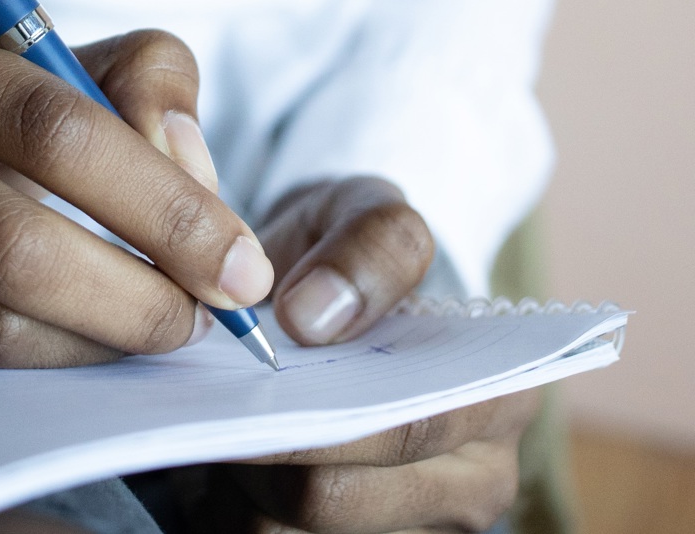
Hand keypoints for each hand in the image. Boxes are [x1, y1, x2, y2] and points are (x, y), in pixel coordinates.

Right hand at [0, 0, 272, 366]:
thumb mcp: (44, 60)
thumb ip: (142, 88)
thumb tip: (199, 181)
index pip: (53, 126)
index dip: (163, 203)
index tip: (241, 262)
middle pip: (13, 234)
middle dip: (138, 291)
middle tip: (208, 317)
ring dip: (98, 336)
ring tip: (162, 327)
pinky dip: (50, 353)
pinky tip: (95, 342)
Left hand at [179, 178, 527, 531]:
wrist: (324, 290)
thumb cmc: (349, 252)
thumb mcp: (368, 211)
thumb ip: (367, 245)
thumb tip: (313, 317)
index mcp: (498, 397)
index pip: (404, 430)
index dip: (315, 417)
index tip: (250, 383)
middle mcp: (475, 481)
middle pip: (333, 499)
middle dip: (258, 451)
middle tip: (214, 398)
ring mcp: (414, 526)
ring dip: (238, 482)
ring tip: (224, 419)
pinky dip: (227, 506)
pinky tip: (223, 461)